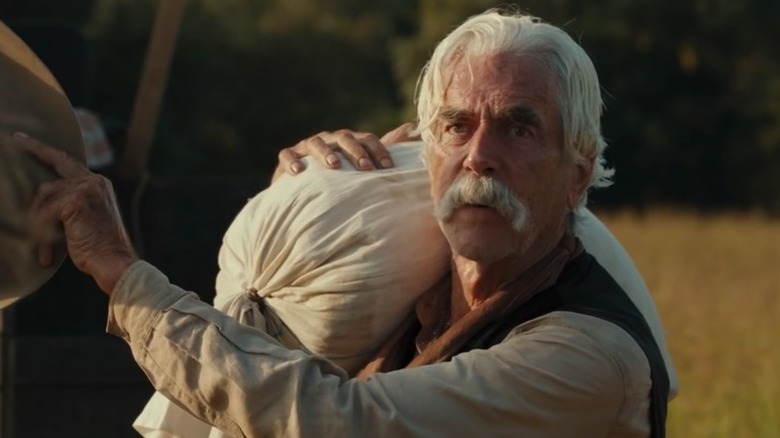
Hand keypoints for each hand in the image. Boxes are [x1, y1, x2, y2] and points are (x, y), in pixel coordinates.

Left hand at [17, 133, 137, 294]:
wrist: (115, 262)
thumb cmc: (98, 248)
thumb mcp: (84, 220)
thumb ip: (67, 204)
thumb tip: (36, 201)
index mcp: (99, 184)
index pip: (66, 161)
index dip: (43, 150)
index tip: (22, 139)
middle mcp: (94, 181)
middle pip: (52, 172)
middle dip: (33, 151)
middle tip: (14, 139)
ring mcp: (85, 189)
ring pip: (43, 196)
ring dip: (37, 223)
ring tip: (42, 248)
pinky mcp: (75, 202)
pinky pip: (44, 213)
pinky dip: (41, 236)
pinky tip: (46, 255)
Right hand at [273, 123, 418, 179]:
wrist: (306, 190)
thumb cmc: (340, 176)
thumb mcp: (363, 163)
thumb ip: (386, 146)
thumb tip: (413, 127)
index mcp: (350, 141)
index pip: (367, 139)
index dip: (378, 151)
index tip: (388, 168)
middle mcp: (330, 140)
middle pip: (344, 138)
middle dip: (355, 152)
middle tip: (366, 168)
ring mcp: (307, 147)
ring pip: (316, 143)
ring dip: (325, 153)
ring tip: (335, 166)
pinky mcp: (288, 158)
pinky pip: (287, 156)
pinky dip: (292, 162)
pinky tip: (299, 172)